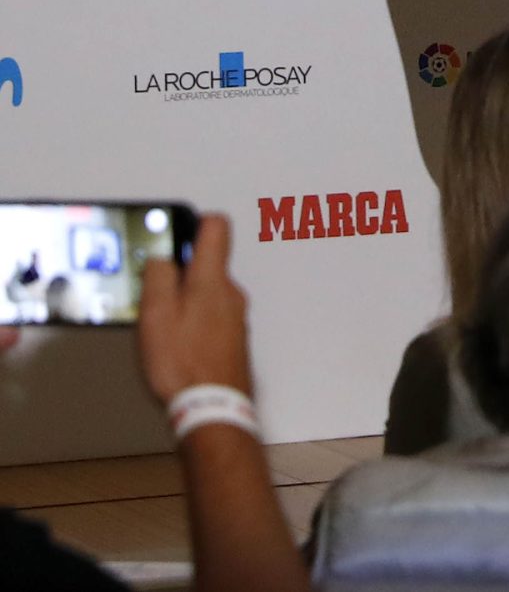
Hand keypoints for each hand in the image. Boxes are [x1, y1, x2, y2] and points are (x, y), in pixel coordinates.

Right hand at [138, 214, 252, 403]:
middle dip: (180, 270)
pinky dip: (193, 320)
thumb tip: (161, 252)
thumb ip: (159, 277)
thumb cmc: (184, 365)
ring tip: (159, 322)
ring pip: (209, 291)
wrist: (212, 407)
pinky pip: (211, 316)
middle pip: (209, 262)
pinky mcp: (233, 338)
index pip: (217, 227)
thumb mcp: (156, 315)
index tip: (171, 232)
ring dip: (185, 298)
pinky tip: (174, 342)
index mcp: (212, 279)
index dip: (193, 222)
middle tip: (152, 289)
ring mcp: (235, 316)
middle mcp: (231, 293)